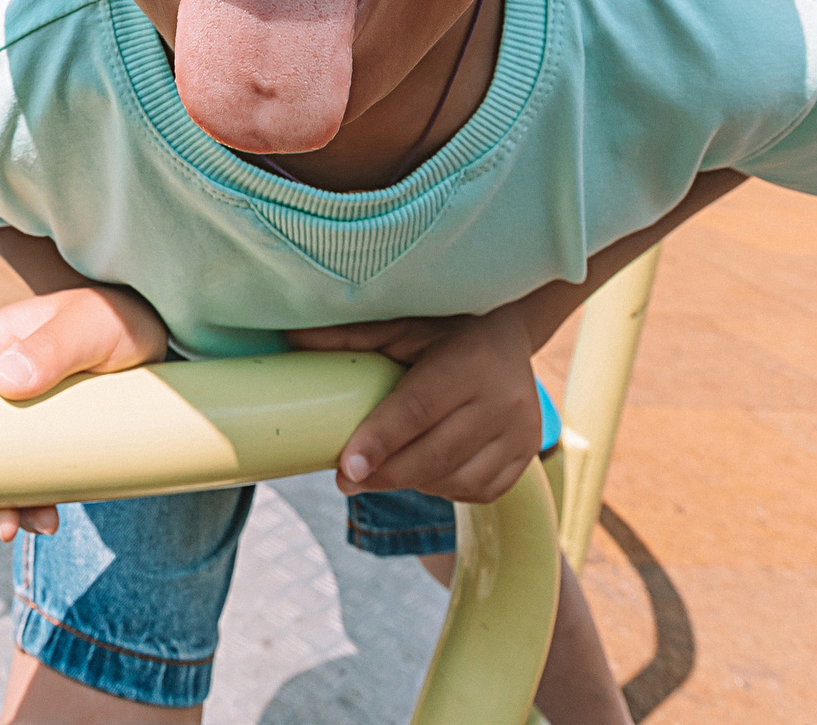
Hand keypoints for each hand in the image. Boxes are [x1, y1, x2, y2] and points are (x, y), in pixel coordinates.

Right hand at [0, 285, 168, 539]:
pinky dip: (22, 507)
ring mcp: (4, 418)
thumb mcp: (88, 327)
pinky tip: (48, 518)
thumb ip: (52, 346)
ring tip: (30, 524)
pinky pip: (10, 482)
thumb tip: (5, 378)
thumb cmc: (114, 317)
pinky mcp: (31, 442)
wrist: (155, 334)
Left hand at [285, 308, 542, 503]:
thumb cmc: (444, 326)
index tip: (346, 467)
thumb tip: (290, 336)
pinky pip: (478, 491)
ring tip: (383, 470)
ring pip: (456, 479)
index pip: (418, 410)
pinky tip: (423, 472)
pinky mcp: (527, 455)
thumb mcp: (404, 325)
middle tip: (345, 480)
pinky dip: (444, 488)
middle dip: (385, 474)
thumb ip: (352, 337)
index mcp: (471, 360)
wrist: (510, 332)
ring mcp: (522, 432)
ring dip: (412, 482)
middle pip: (435, 454)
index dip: (380, 441)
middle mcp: (505, 399)